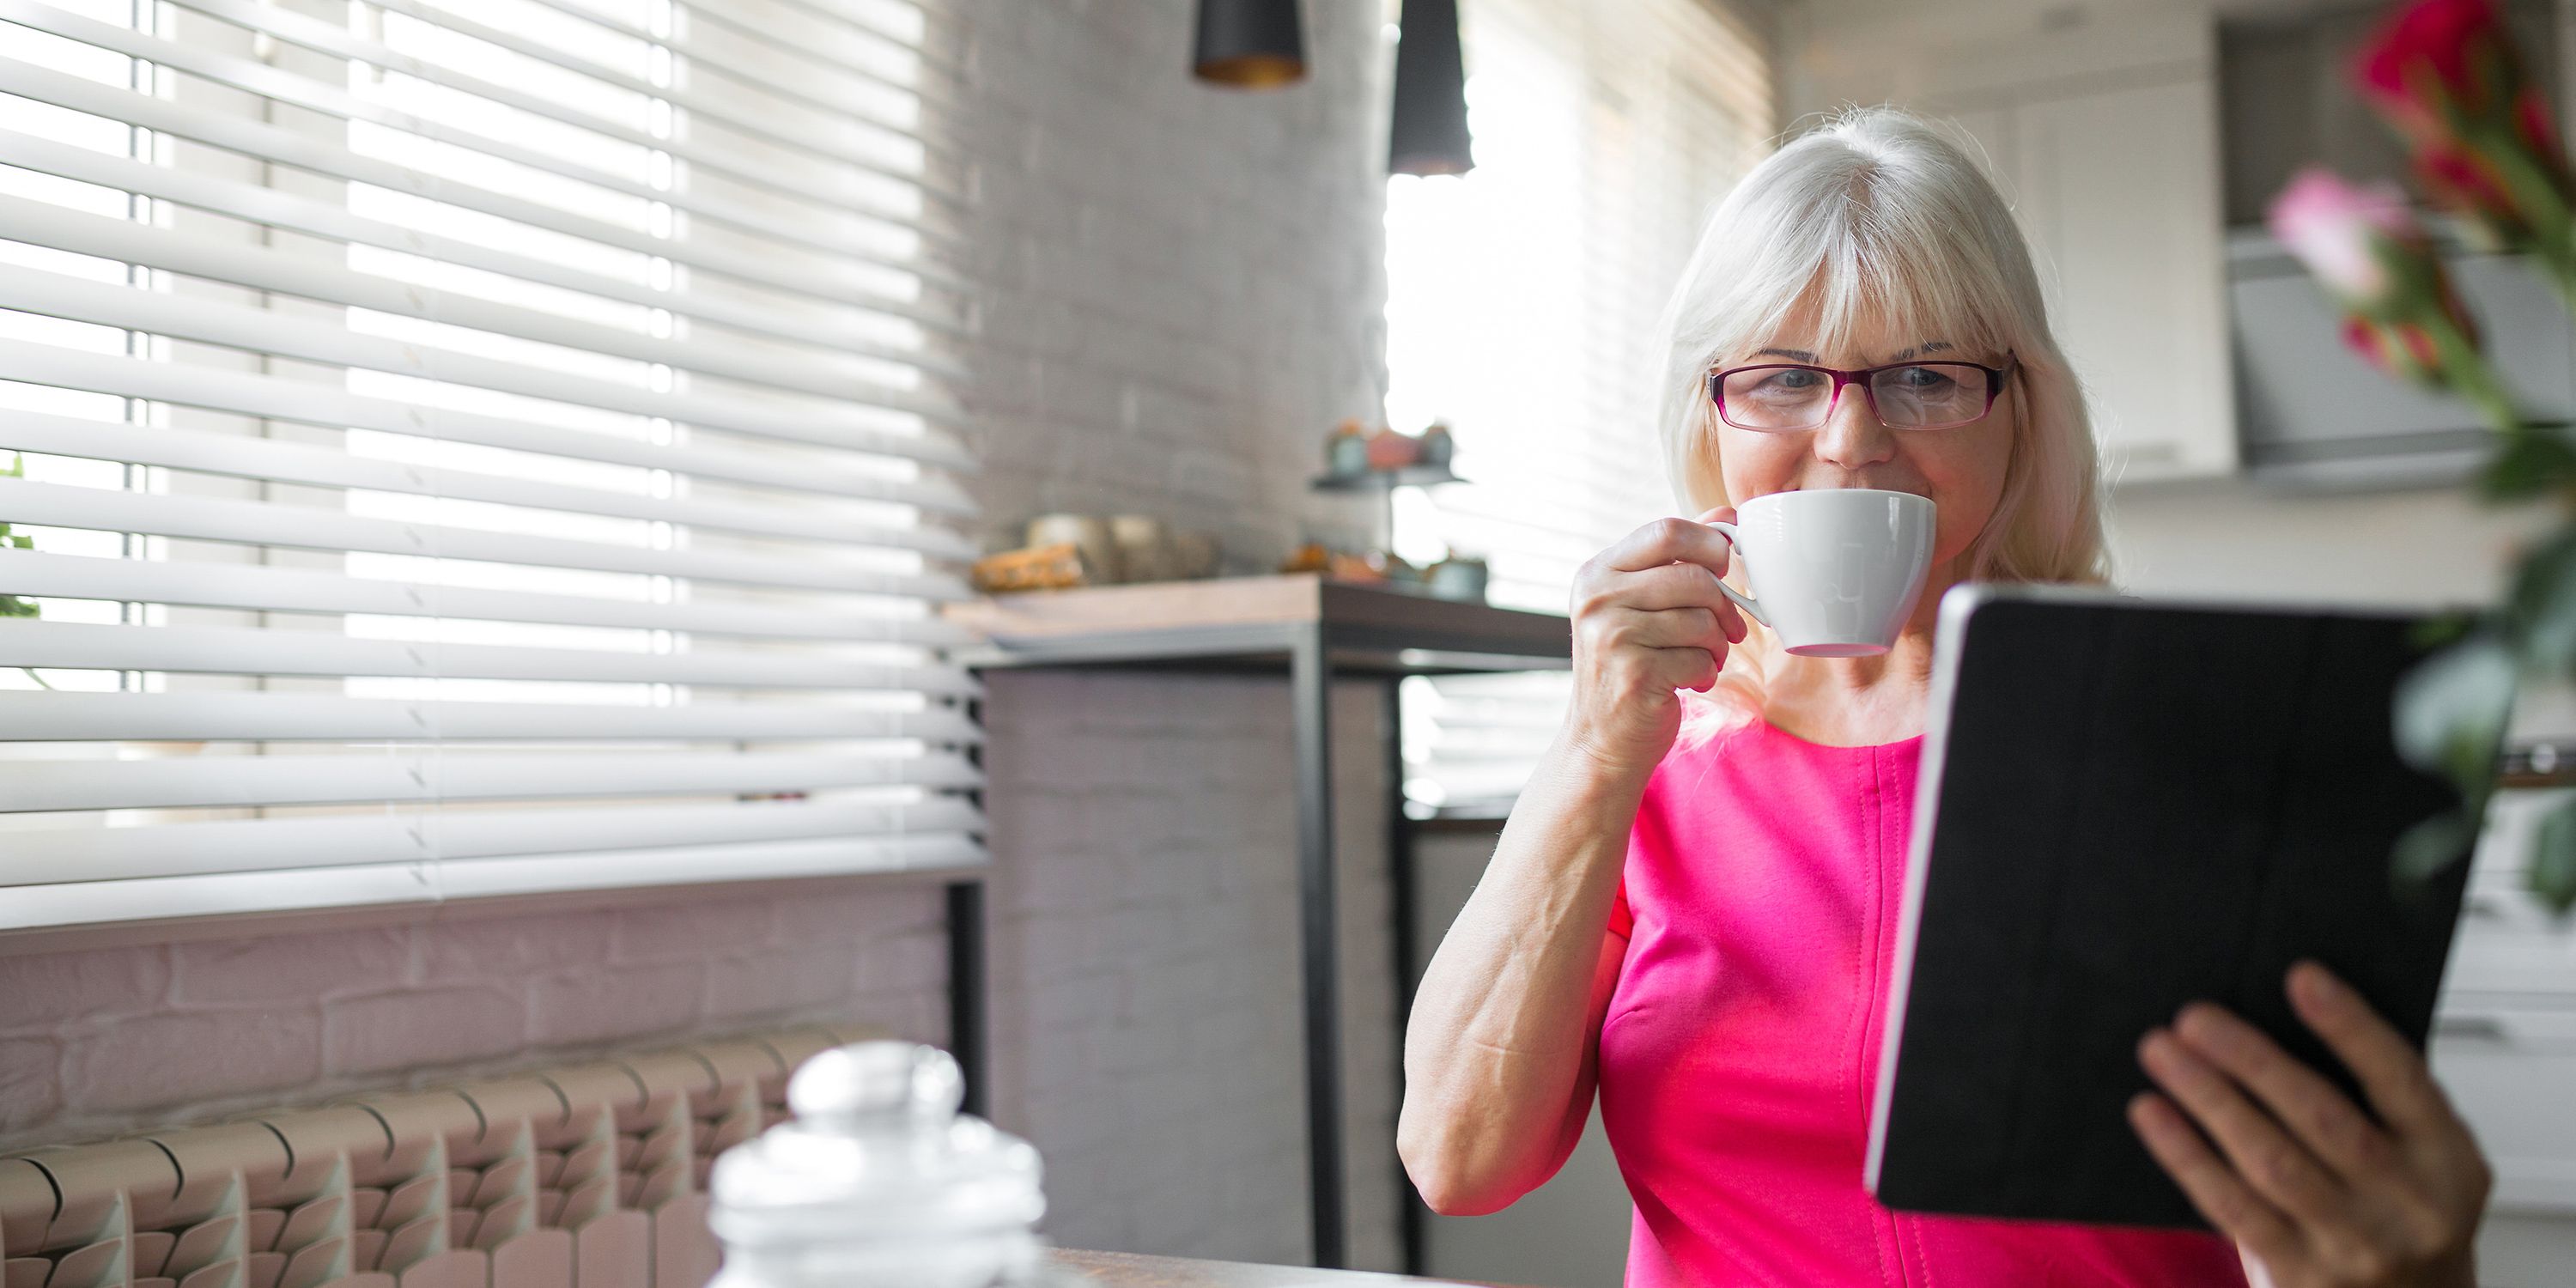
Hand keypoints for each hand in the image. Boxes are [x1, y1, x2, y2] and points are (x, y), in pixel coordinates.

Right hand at [1559, 510, 1748, 777]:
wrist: (1602, 739)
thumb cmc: (1631, 664)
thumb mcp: (1641, 605)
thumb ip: (1678, 558)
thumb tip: (1727, 515)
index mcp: (1597, 573)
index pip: (1666, 530)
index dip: (1710, 544)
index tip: (1724, 568)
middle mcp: (1597, 599)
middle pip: (1693, 577)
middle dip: (1724, 606)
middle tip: (1728, 629)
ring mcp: (1611, 637)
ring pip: (1701, 620)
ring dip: (1717, 645)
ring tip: (1703, 659)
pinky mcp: (1633, 674)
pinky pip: (1699, 658)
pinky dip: (1705, 672)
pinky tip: (1688, 681)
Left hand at [2130, 962, 2490, 1287]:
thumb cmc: (2400, 1211)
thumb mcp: (2421, 1155)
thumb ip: (2370, 1099)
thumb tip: (2271, 1020)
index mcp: (2447, 1157)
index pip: (2401, 1079)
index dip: (2350, 1027)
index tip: (2301, 976)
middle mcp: (2410, 1204)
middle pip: (2322, 1118)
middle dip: (2252, 1060)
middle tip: (2194, 1017)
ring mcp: (2355, 1244)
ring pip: (2269, 1161)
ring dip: (2208, 1098)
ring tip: (2162, 1052)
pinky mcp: (2301, 1274)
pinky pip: (2232, 1206)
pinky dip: (2187, 1155)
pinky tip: (2155, 1114)